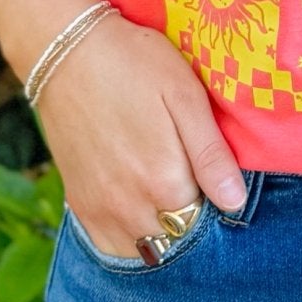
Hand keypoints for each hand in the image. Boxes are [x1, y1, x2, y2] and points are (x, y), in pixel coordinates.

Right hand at [33, 13, 246, 257]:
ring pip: (146, 249)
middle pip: (177, 236)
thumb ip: (210, 154)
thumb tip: (235, 203)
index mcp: (165, 183)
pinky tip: (139, 206)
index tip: (212, 172)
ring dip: (162, 231)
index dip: (216, 198)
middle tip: (190, 174)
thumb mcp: (184, 95)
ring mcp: (101, 212)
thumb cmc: (134, 64)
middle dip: (190, 217)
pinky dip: (130, 238)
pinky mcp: (80, 206)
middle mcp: (131, 210)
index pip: (207, 219)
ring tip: (166, 189)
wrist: (66, 53)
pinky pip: (111, 247)